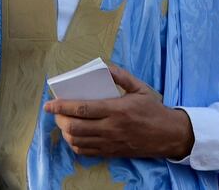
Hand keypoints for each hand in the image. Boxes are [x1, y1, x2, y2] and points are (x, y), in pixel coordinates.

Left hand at [43, 65, 193, 158]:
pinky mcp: (111, 153)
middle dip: (59, 120)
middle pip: (75, 127)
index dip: (62, 106)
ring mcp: (110, 143)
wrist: (168, 135)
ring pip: (78, 141)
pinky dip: (75, 144)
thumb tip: (103, 66)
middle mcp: (111, 128)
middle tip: (55, 113)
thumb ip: (121, 76)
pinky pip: (86, 152)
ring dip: (65, 133)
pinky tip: (74, 136)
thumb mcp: (140, 88)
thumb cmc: (153, 109)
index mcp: (116, 110)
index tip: (49, 104)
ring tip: (62, 123)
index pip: (82, 109)